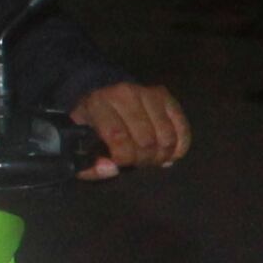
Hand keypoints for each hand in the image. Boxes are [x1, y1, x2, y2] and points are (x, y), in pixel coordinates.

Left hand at [70, 82, 189, 175]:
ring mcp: (149, 93)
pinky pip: (182, 129)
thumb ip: (90, 166)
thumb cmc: (93, 126)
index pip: (119, 136)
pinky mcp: (167, 97)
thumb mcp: (80, 146)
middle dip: (143, 160)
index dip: (124, 158)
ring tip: (151, 157)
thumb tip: (112, 169)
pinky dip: (179, 147)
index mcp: (98, 104)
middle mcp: (125, 94)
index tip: (121, 163)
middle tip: (137, 162)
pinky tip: (168, 152)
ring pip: (167, 137)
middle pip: (146, 140)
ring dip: (161, 155)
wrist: (105, 95)